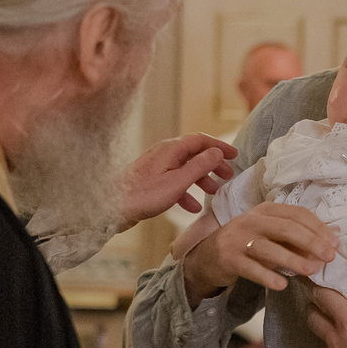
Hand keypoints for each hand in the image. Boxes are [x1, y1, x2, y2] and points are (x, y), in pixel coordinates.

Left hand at [120, 134, 236, 227]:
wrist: (111, 207)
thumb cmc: (143, 195)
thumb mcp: (178, 182)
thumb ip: (200, 166)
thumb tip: (217, 153)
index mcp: (171, 149)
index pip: (201, 140)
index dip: (219, 146)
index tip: (234, 155)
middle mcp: (164, 154)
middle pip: (194, 154)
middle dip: (213, 164)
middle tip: (227, 175)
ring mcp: (156, 167)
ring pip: (185, 169)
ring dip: (201, 178)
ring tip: (213, 191)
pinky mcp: (151, 180)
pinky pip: (174, 181)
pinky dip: (186, 191)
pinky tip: (192, 206)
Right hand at [182, 202, 336, 301]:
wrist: (208, 257)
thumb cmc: (248, 244)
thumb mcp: (270, 234)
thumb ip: (295, 236)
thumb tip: (330, 241)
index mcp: (266, 210)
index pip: (296, 214)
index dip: (318, 228)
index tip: (335, 243)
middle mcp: (251, 220)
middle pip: (286, 228)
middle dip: (311, 242)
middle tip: (329, 257)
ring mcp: (237, 239)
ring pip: (269, 248)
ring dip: (293, 260)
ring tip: (311, 271)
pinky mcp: (228, 258)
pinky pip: (251, 268)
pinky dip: (267, 276)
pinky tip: (282, 285)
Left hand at [305, 284, 346, 347]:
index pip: (321, 293)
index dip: (321, 282)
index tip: (325, 276)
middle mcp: (334, 336)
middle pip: (311, 313)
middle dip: (315, 301)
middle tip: (327, 295)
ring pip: (317, 332)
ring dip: (321, 321)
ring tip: (335, 316)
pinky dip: (331, 341)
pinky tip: (346, 340)